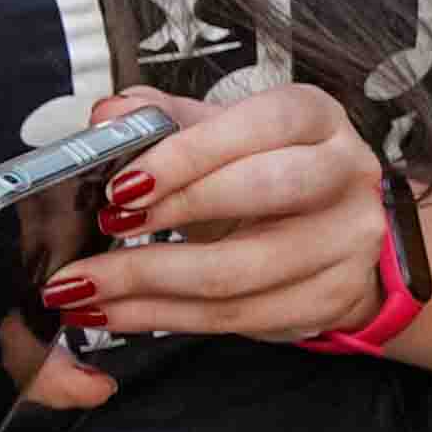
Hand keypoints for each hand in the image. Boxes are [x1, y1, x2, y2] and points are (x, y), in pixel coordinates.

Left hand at [52, 87, 392, 345]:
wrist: (329, 237)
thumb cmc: (264, 178)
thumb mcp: (220, 138)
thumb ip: (164, 121)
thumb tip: (109, 115)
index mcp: (315, 119)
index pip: (262, 125)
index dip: (189, 153)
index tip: (124, 181)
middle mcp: (345, 174)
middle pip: (267, 189)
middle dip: (176, 208)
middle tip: (108, 225)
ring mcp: (345, 241)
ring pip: (240, 268)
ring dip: (148, 281)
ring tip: (86, 284)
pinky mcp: (329, 298)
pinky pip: (234, 316)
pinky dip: (162, 316)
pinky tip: (116, 311)